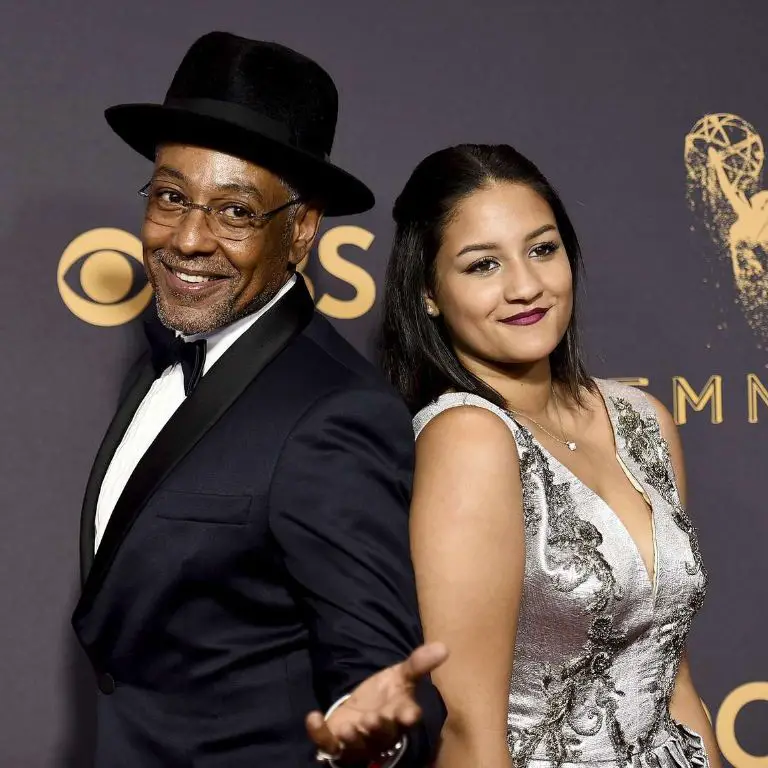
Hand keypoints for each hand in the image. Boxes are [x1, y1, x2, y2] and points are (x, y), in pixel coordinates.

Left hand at [306, 641, 447, 764]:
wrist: (362, 708)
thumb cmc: (386, 694)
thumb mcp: (401, 675)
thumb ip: (418, 663)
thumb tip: (444, 646)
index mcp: (399, 714)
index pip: (407, 717)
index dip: (408, 717)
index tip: (409, 714)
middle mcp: (381, 733)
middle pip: (383, 735)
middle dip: (378, 729)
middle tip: (372, 719)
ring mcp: (358, 742)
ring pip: (357, 746)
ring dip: (352, 739)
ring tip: (348, 728)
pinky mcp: (336, 744)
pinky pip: (327, 746)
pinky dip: (319, 734)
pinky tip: (313, 717)